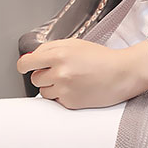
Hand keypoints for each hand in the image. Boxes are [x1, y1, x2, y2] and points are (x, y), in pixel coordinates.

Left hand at [16, 38, 147, 108]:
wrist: (123, 73)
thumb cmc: (102, 58)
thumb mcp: (75, 44)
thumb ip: (51, 49)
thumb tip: (31, 58)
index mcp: (58, 54)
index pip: (26, 63)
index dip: (24, 66)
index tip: (26, 67)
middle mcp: (59, 72)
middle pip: (34, 79)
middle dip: (44, 76)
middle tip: (62, 72)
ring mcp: (64, 89)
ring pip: (44, 92)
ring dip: (53, 87)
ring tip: (72, 80)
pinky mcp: (71, 103)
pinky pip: (57, 101)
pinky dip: (64, 96)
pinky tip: (79, 89)